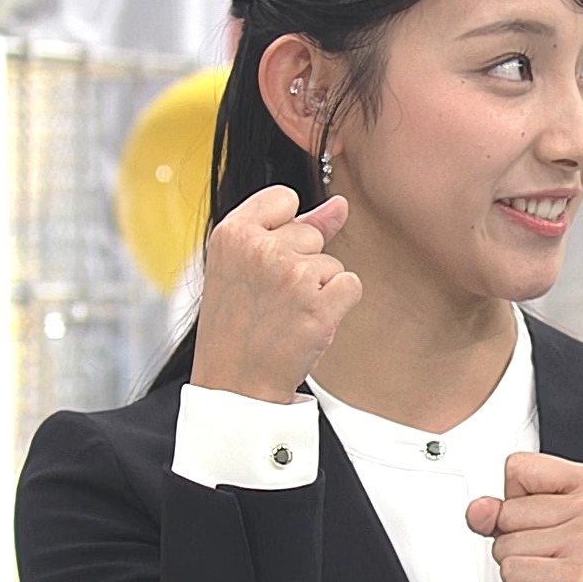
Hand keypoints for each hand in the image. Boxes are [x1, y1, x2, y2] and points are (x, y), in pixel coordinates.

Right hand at [190, 185, 361, 403]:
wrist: (235, 383)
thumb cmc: (237, 325)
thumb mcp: (244, 266)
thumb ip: (293, 226)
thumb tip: (340, 204)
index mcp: (232, 233)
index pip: (283, 198)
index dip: (284, 230)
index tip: (268, 260)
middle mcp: (261, 249)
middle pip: (311, 234)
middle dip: (301, 264)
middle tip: (270, 300)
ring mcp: (292, 276)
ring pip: (331, 264)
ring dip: (318, 290)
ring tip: (284, 315)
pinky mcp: (319, 305)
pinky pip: (351, 285)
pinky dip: (337, 306)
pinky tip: (307, 323)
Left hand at [465, 452, 582, 581]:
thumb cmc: (581, 569)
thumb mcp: (547, 524)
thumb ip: (508, 508)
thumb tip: (479, 510)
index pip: (518, 467)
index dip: (516, 499)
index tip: (541, 522)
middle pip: (507, 510)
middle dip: (516, 538)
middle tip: (550, 556)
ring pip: (505, 544)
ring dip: (518, 565)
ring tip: (550, 572)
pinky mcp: (574, 578)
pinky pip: (510, 571)